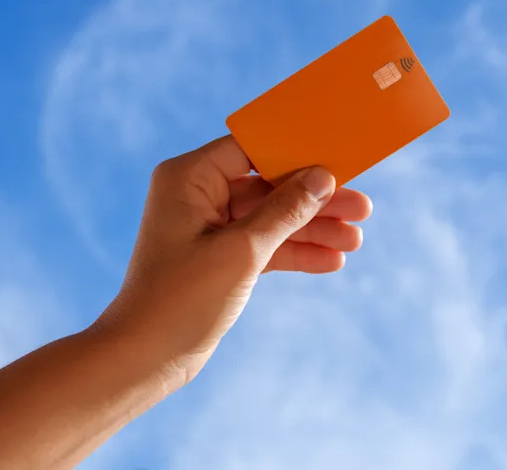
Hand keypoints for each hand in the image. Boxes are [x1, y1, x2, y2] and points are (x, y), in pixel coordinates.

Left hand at [91, 135, 371, 387]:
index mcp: (189, 177)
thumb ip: (285, 211)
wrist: (144, 358)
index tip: (337, 158)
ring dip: (312, 228)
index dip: (296, 153)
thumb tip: (322, 178)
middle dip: (315, 200)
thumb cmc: (181, 298)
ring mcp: (208, 227)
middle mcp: (197, 195)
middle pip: (269, 185)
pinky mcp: (219, 257)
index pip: (251, 148)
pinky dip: (294, 251)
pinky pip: (264, 244)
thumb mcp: (242, 251)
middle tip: (362, 207)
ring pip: (272, 217)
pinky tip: (332, 260)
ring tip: (355, 239)